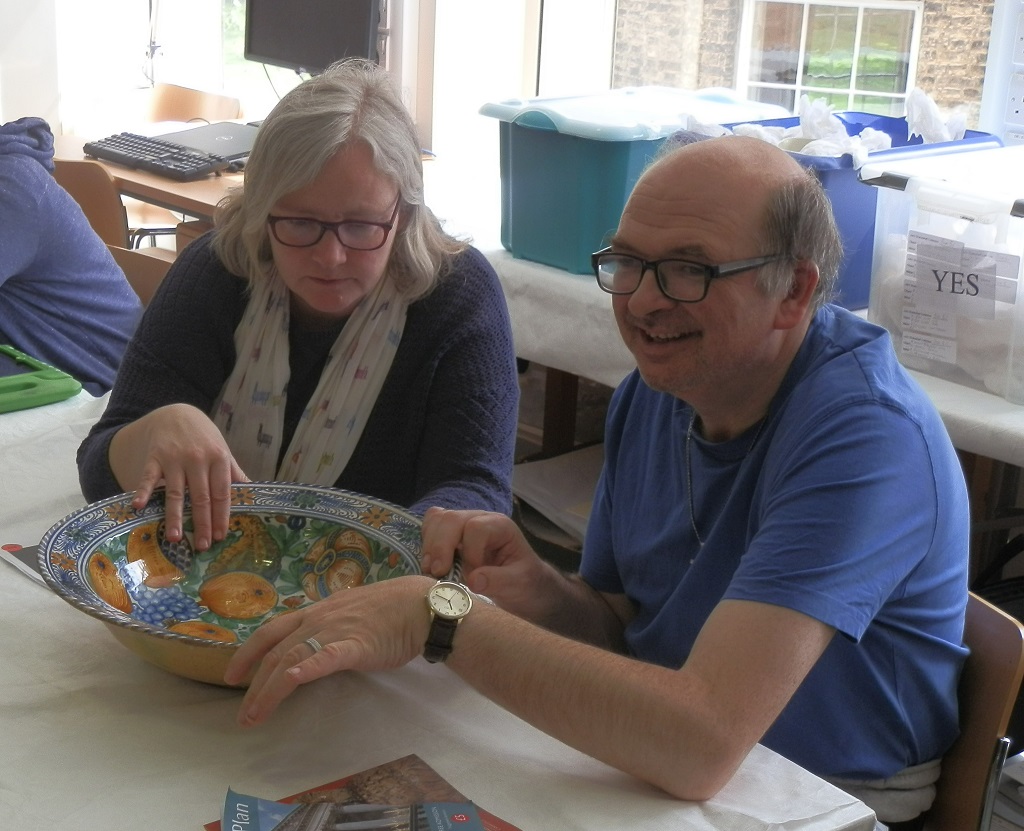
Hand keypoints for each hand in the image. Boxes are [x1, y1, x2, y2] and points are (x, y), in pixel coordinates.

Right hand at [110, 403, 248, 549]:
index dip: (221, 516)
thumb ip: (234, 473)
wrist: (176, 413)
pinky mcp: (154, 457)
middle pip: (201, 496)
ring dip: (175, 515)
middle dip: (202, 522)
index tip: (220, 536)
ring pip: (176, 492)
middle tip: (202, 545)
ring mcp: (175, 459)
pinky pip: (148, 477)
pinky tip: (138, 506)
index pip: (222, 493)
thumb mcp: (223, 451)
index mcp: (219, 459)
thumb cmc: (203, 438)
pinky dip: (142, 491)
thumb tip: (253, 492)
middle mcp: (198, 459)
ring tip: (175, 537)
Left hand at [225, 575, 433, 724]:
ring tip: (254, 716)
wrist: (421, 605)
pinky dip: (305, 668)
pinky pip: (326, 657)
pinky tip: (290, 679)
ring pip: (291, 658)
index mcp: (317, 611)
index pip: (273, 631)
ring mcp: (335, 630)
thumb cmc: (392, 611)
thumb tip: (315, 649)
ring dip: (268, 689)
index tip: (232, 675)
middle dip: (253, 684)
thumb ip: (330, 630)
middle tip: (241, 713)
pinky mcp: (355, 645)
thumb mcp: (350, 614)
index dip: (249, 652)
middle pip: (275, 651)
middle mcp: (319, 618)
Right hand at [420, 507, 553, 620]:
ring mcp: (463, 523)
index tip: (473, 577)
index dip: (470, 553)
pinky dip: (425, 542)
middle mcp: (480, 518)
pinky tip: (430, 563)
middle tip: (438, 573)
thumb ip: (499, 580)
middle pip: (452, 519)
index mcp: (500, 526)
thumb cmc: (523, 581)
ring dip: (430, 546)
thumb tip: (472, 579)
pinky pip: (430, 525)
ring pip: (437, 519)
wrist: (521, 583)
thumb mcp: (519, 583)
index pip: (476, 528)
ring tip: (431, 571)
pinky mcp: (450, 533)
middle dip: (441, 546)